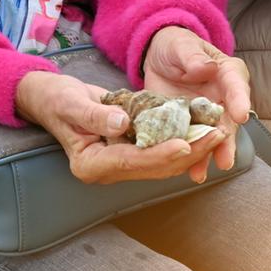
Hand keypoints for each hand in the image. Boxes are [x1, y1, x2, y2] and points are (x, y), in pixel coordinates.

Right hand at [14, 70, 214, 184]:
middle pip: (154, 167)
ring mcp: (121, 165)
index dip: (160, 154)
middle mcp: (108, 171)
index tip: (186, 143)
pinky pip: (161, 152)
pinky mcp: (131, 153)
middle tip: (217, 135)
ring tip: (218, 132)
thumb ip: (95, 115)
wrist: (52, 99)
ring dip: (193, 149)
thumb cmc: (57, 99)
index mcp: (90, 165)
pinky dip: (183, 141)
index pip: (131, 162)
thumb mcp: (71, 102)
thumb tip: (123, 124)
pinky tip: (203, 129)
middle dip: (188, 152)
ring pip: (163, 163)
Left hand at [142, 25, 249, 179]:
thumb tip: (206, 67)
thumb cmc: (176, 46)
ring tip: (198, 173)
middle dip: (225, 142)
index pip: (237, 87)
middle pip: (228, 122)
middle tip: (225, 160)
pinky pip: (190, 142)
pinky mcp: (189, 126)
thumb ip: (193, 56)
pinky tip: (183, 170)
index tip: (241, 116)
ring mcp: (206, 116)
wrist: (159, 59)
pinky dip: (187, 157)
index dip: (239, 102)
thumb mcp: (181, 46)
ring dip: (206, 156)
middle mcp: (223, 99)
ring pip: (211, 138)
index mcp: (227, 74)